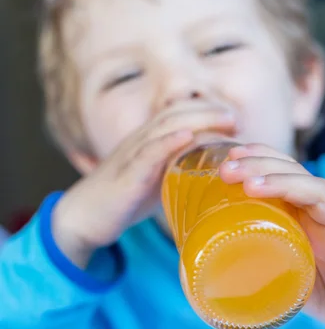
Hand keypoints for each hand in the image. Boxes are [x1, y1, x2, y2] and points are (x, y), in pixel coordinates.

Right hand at [53, 102, 236, 267]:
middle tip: (235, 118)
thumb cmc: (124, 199)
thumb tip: (213, 177)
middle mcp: (140, 141)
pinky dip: (168, 142)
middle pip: (176, 113)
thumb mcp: (157, 179)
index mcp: (149, 142)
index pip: (179, 114)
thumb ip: (179, 171)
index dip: (206, 111)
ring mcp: (132, 156)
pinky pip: (147, 153)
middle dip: (208, 111)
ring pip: (165, 127)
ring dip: (197, 120)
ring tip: (223, 120)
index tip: (233, 120)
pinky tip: (187, 137)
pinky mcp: (126, 176)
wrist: (84, 217)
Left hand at [220, 144, 324, 328]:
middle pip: (296, 176)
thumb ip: (260, 267)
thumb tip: (213, 275)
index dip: (259, 160)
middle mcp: (323, 216)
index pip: (283, 174)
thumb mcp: (285, 277)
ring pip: (323, 193)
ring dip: (289, 184)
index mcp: (303, 217)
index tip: (228, 158)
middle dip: (260, 167)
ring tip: (253, 187)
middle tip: (228, 170)